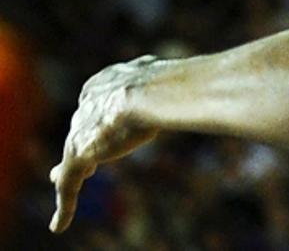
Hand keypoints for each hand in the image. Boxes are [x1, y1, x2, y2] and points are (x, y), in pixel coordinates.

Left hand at [50, 56, 161, 232]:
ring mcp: (81, 129)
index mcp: (107, 81)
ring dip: (68, 172)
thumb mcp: (174, 83)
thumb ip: (176, 90)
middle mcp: (89, 102)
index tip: (105, 131)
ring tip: (60, 181)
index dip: (102, 119)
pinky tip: (60, 224)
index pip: (99, 103)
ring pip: (72, 156)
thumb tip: (210, 82)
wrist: (154, 91)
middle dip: (81, 141)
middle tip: (82, 159)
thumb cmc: (172, 84)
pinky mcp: (78, 154)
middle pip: (82, 127)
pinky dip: (65, 206)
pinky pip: (69, 184)